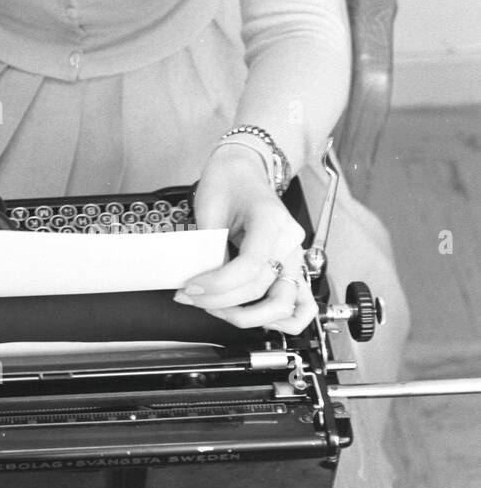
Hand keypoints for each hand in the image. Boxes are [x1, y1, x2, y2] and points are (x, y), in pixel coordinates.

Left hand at [173, 144, 317, 333]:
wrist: (242, 169)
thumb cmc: (226, 182)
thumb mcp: (210, 209)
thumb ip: (210, 249)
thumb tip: (204, 283)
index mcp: (271, 219)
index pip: (250, 266)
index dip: (218, 284)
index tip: (191, 288)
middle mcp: (289, 241)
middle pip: (262, 289)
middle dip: (222, 302)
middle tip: (191, 297)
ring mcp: (294, 255)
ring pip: (283, 304)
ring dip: (247, 316)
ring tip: (215, 308)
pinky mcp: (289, 265)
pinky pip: (296, 302)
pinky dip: (276, 318)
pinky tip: (247, 315)